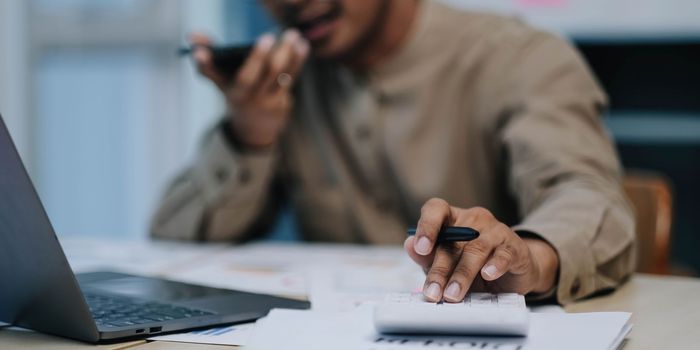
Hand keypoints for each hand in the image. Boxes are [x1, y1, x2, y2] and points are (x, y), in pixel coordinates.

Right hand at [190, 29, 309, 147]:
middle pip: (271, 74)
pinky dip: (298, 61)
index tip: (266, 38)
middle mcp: (255, 99)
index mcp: (237, 94)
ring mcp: (272, 102)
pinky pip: (292, 78)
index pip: (247, 77)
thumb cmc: (233, 95)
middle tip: (288, 33)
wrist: (252, 129)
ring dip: (292, 54)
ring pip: (285, 75)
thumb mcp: (218, 82)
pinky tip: (302, 46)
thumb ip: (206, 60)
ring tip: (295, 36)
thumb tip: (193, 38)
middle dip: (281, 52)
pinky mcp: (285, 103)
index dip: (257, 58)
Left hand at [404, 198, 558, 301]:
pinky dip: (495, 265)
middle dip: (440, 269)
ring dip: (462, 274)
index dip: (427, 226)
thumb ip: (426, 256)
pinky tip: (487, 274)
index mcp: (452, 218)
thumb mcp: (445, 263)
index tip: (421, 248)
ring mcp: (495, 230)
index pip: (436, 209)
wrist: (512, 273)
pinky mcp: (513, 247)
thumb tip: (409, 245)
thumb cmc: (472, 265)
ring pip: (476, 249)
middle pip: (453, 239)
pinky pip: (504, 254)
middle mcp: (473, 219)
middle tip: (433, 292)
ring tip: (453, 294)